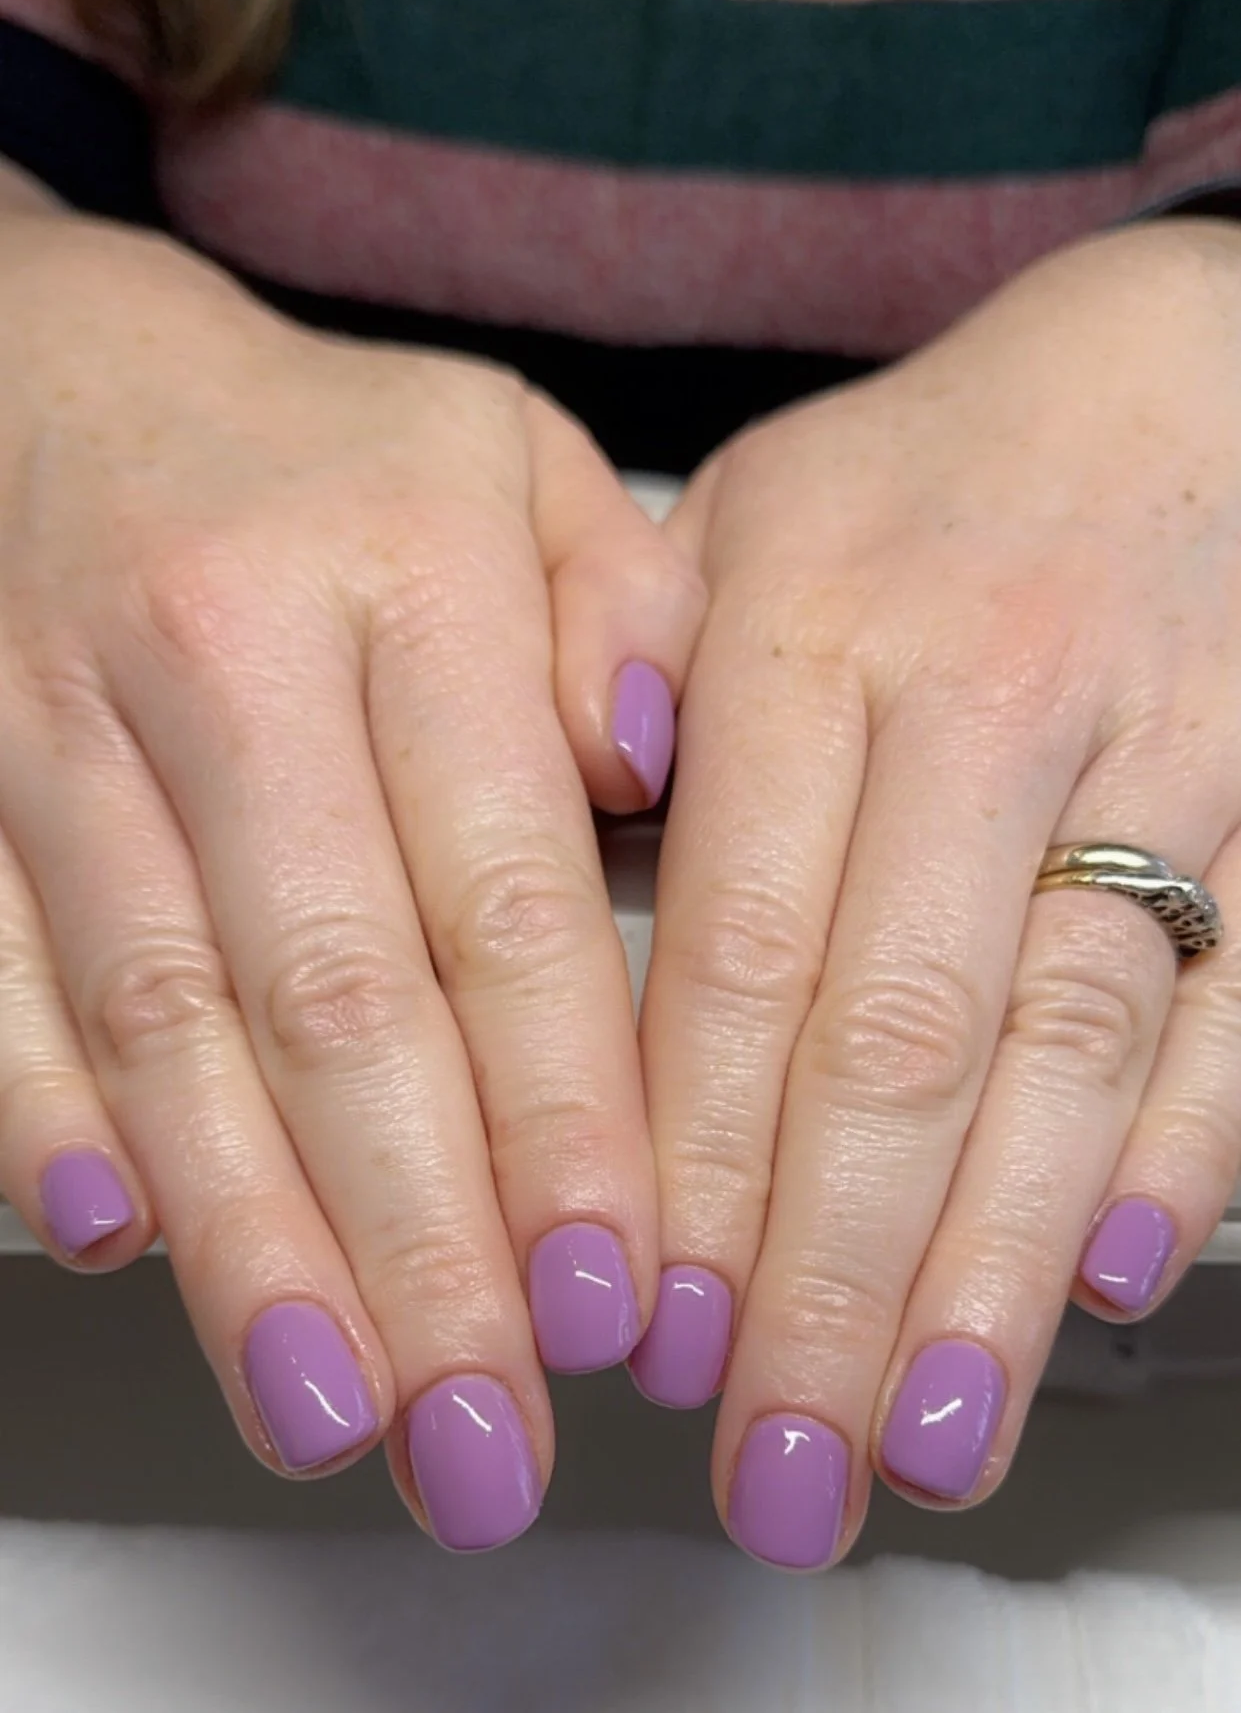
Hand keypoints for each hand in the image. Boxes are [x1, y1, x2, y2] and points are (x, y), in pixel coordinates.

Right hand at [0, 196, 702, 1546]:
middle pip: (330, 992)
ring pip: (160, 1017)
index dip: (561, 1104)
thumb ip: (622, 606)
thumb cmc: (330, 449)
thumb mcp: (516, 463)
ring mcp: (58, 725)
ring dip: (247, 1234)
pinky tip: (114, 1246)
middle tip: (486, 1429)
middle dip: (415, 1238)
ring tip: (330, 1408)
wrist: (57, 374)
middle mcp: (224, 655)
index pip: (499, 884)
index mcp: (403, 567)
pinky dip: (41, 1116)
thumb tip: (651, 767)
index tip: (614, 1288)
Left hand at [635, 220, 1240, 1567]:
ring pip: (1069, 1044)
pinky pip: (1236, 997)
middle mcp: (986, 692)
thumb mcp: (750, 521)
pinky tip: (1104, 1273)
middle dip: (827, 1271)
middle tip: (775, 1459)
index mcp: (816, 627)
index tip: (648, 1324)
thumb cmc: (932, 474)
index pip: (738, 939)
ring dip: (990, 1262)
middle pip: (899, 1029)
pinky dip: (1177, 1147)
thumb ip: (637, 687)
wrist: (1185, 372)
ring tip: (922, 1436)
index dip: (692, 1154)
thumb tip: (571, 887)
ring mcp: (1158, 748)